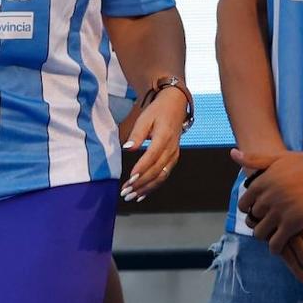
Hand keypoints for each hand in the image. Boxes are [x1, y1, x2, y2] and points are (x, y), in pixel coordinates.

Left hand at [120, 87, 185, 201]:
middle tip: (126, 192)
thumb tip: (127, 148)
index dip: (141, 169)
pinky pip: (164, 175)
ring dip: (146, 188)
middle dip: (141, 184)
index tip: (130, 179)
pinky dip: (154, 186)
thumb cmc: (158, 111)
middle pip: (157, 171)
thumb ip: (137, 134)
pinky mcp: (173, 158)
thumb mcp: (145, 118)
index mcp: (164, 137)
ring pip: (161, 176)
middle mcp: (171, 149)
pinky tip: (143, 193)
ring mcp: (174, 155)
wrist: (176, 106)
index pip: (152, 157)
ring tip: (132, 196)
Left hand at [234, 148, 302, 251]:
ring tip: (272, 233)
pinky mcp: (293, 224)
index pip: (243, 204)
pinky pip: (276, 242)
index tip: (256, 210)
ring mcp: (279, 212)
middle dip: (257, 221)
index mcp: (261, 183)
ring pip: (260, 233)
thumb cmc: (302, 162)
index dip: (248, 209)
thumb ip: (254, 159)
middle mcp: (267, 198)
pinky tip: (278, 245)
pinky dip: (274, 247)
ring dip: (264, 235)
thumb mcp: (276, 157)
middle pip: (252, 219)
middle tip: (266, 222)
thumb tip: (233, 153)